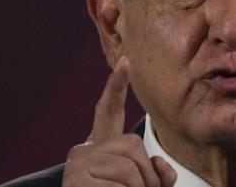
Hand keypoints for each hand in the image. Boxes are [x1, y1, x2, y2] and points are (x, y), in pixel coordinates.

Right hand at [62, 57, 176, 186]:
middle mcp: (85, 150)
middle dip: (146, 175)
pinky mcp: (76, 177)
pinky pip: (118, 184)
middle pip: (132, 145)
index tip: (126, 61)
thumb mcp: (143, 185)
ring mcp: (78, 163)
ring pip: (129, 167)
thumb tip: (159, 168)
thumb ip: (155, 173)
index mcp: (102, 148)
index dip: (116, 86)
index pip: (108, 112)